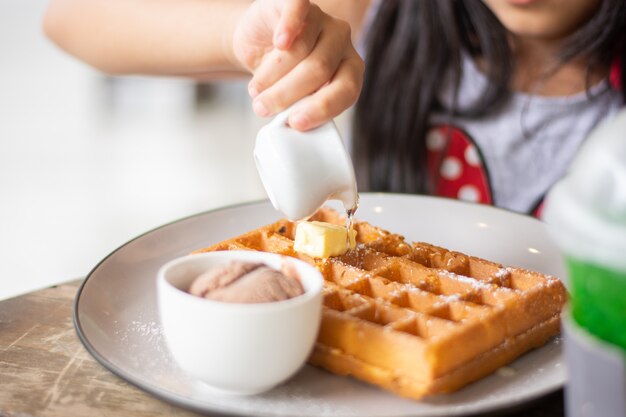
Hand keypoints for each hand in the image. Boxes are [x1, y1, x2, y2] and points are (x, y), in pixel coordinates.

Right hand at [233, 0, 363, 129]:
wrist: (258, 45)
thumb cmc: (282, 76)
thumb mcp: (297, 97)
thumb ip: (303, 107)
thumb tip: (292, 123)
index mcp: (350, 70)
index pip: (347, 90)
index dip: (321, 108)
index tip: (295, 122)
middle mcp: (341, 43)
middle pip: (320, 70)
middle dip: (287, 94)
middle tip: (263, 108)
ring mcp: (322, 19)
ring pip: (301, 49)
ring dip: (272, 76)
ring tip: (256, 90)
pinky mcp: (299, 3)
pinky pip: (298, 10)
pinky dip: (289, 27)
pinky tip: (279, 42)